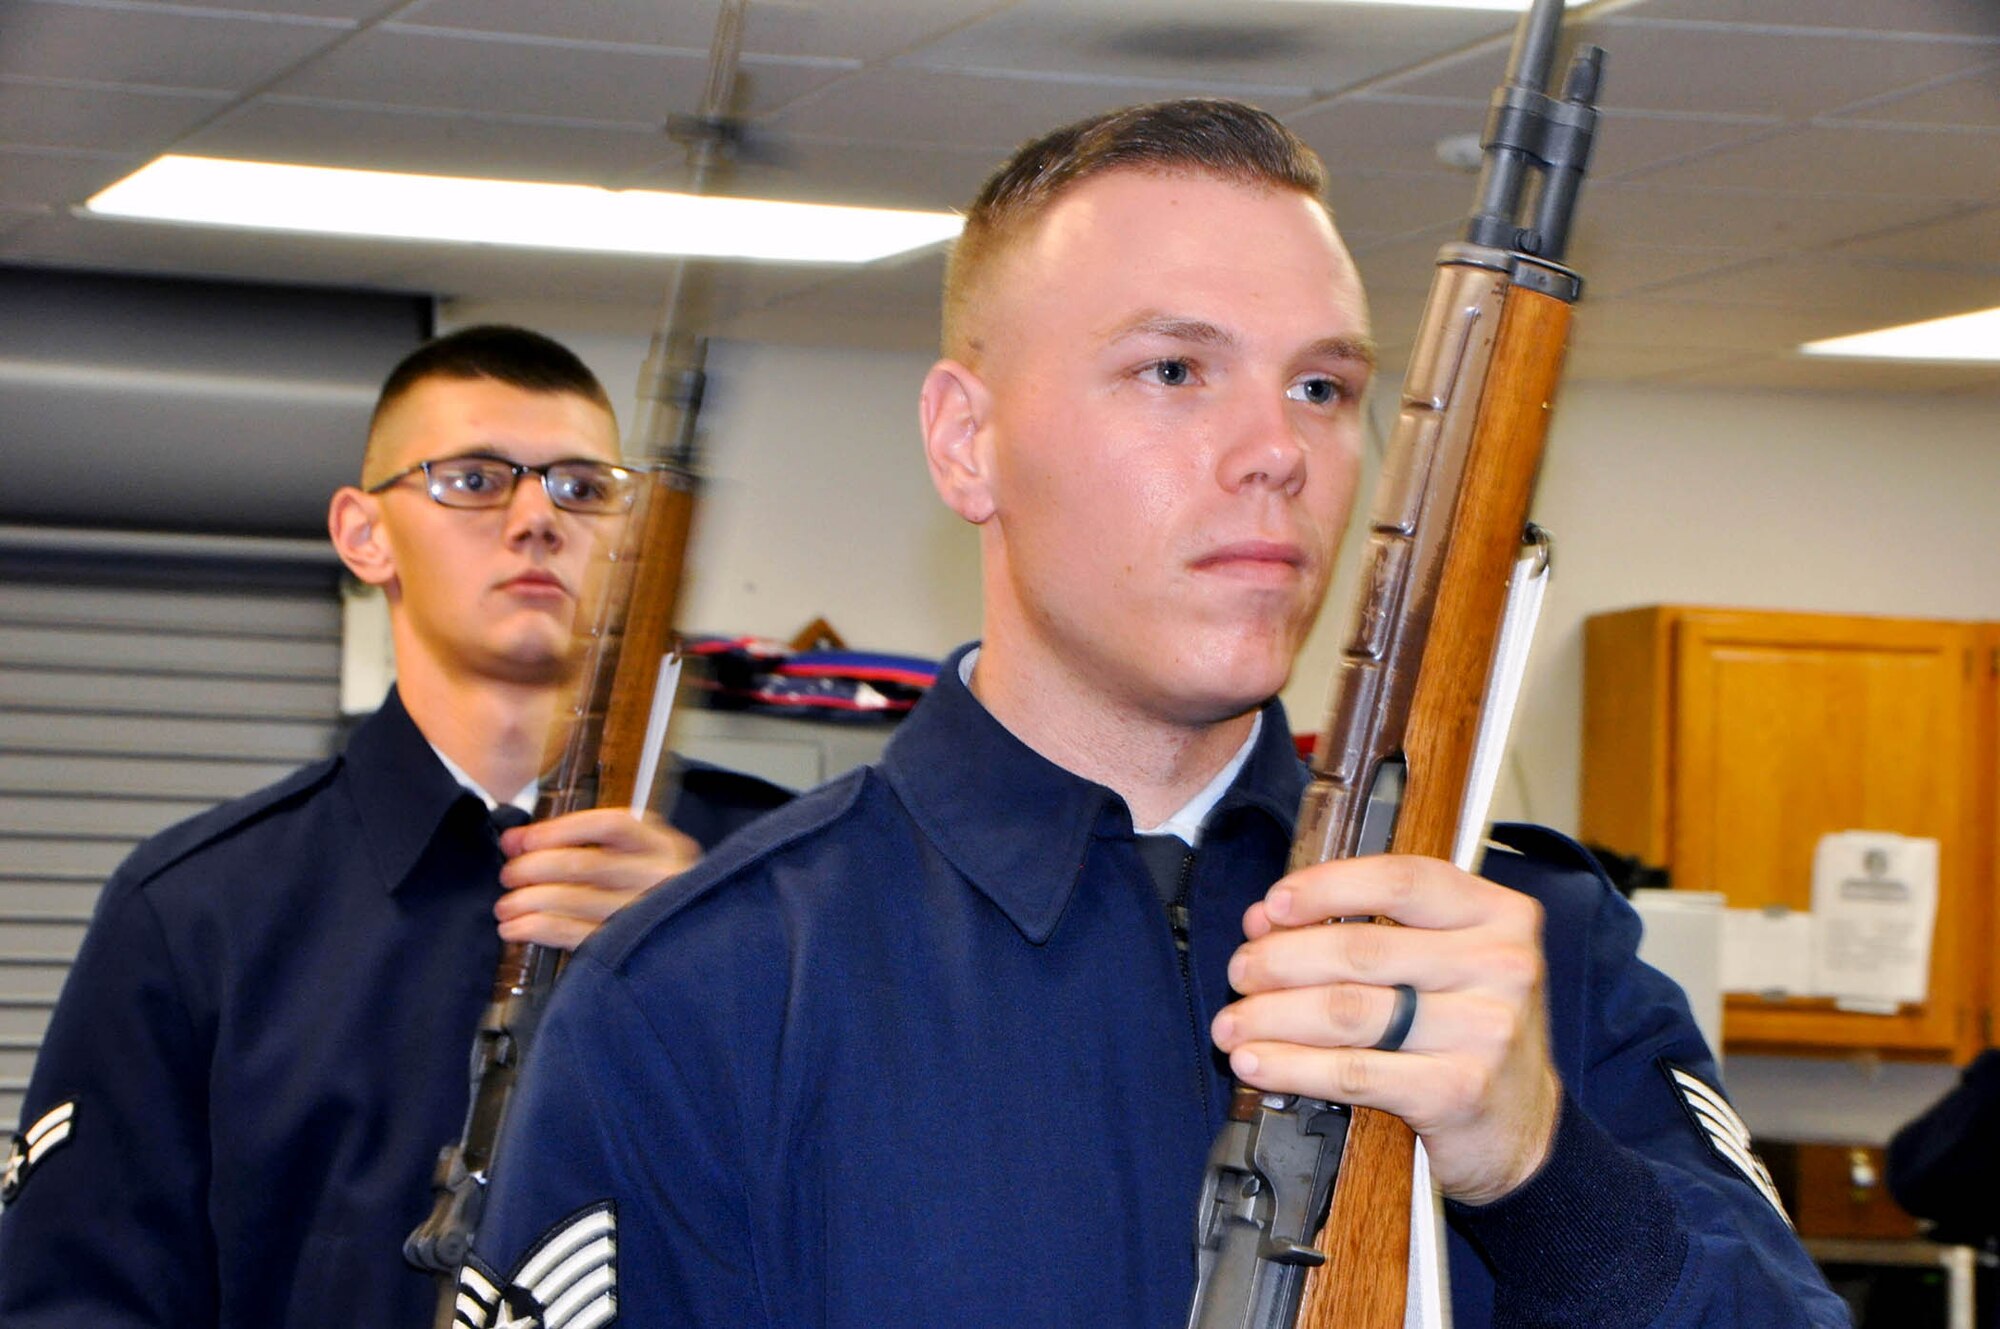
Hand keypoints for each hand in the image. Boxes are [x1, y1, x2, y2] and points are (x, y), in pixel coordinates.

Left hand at [492, 809, 699, 950]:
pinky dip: (538, 929)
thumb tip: (514, 841)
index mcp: (665, 847)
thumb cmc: (650, 898)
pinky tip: (518, 929)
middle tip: (509, 875)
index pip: (611, 825)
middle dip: (534, 867)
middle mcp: (661, 878)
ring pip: (576, 899)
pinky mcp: (630, 950)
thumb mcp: (634, 860)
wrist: (695, 957)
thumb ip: (581, 845)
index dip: (560, 830)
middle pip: (587, 863)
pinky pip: (575, 934)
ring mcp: (647, 916)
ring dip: (529, 901)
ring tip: (506, 906)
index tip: (524, 840)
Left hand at [1209, 854, 1560, 1205]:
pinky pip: (1353, 1072)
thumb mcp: (1446, 962)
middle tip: (1240, 971)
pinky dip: (1291, 1065)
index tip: (1273, 905)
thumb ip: (1374, 929)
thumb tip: (1270, 918)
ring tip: (1234, 1023)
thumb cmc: (1470, 1032)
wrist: (1524, 1132)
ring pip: (1347, 1010)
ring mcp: (1484, 1030)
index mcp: (1499, 914)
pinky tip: (1257, 1062)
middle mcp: (1501, 966)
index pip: (1400, 879)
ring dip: (1272, 1015)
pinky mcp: (1458, 1091)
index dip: (1325, 887)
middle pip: (1360, 950)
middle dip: (1280, 959)